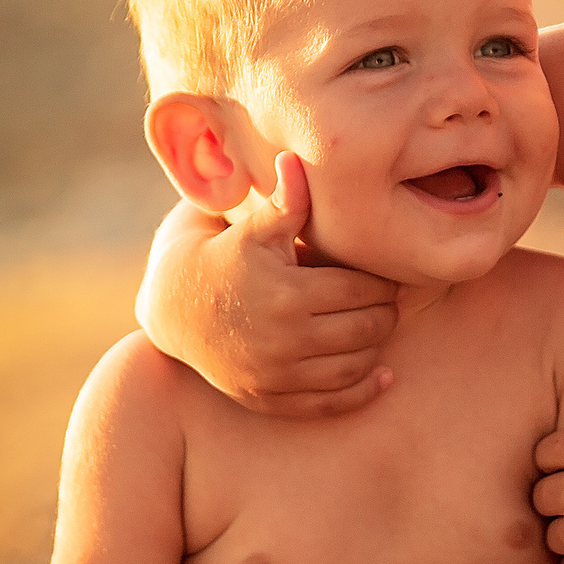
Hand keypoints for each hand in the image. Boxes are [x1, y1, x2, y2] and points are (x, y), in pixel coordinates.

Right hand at [139, 154, 401, 417]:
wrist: (177, 308)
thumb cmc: (225, 258)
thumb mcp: (253, 229)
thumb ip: (286, 202)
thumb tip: (296, 160)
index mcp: (289, 293)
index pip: (363, 291)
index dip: (382, 283)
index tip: (386, 276)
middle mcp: (286, 339)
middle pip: (366, 330)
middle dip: (384, 314)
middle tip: (386, 302)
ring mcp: (278, 374)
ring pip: (354, 367)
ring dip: (376, 348)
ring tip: (376, 328)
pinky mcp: (270, 397)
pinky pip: (330, 403)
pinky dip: (363, 392)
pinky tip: (382, 376)